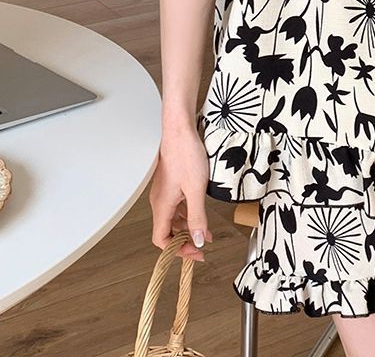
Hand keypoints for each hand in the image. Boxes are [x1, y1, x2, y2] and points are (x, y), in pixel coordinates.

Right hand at [149, 121, 212, 260]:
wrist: (180, 131)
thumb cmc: (185, 155)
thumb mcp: (196, 189)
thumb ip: (197, 217)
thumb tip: (199, 240)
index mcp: (162, 206)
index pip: (162, 240)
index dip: (178, 250)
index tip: (196, 253)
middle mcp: (160, 201)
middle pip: (167, 231)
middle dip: (185, 241)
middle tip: (202, 245)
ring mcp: (165, 192)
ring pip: (173, 218)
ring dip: (188, 227)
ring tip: (206, 231)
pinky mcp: (171, 183)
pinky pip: (177, 206)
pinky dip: (188, 214)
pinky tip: (200, 211)